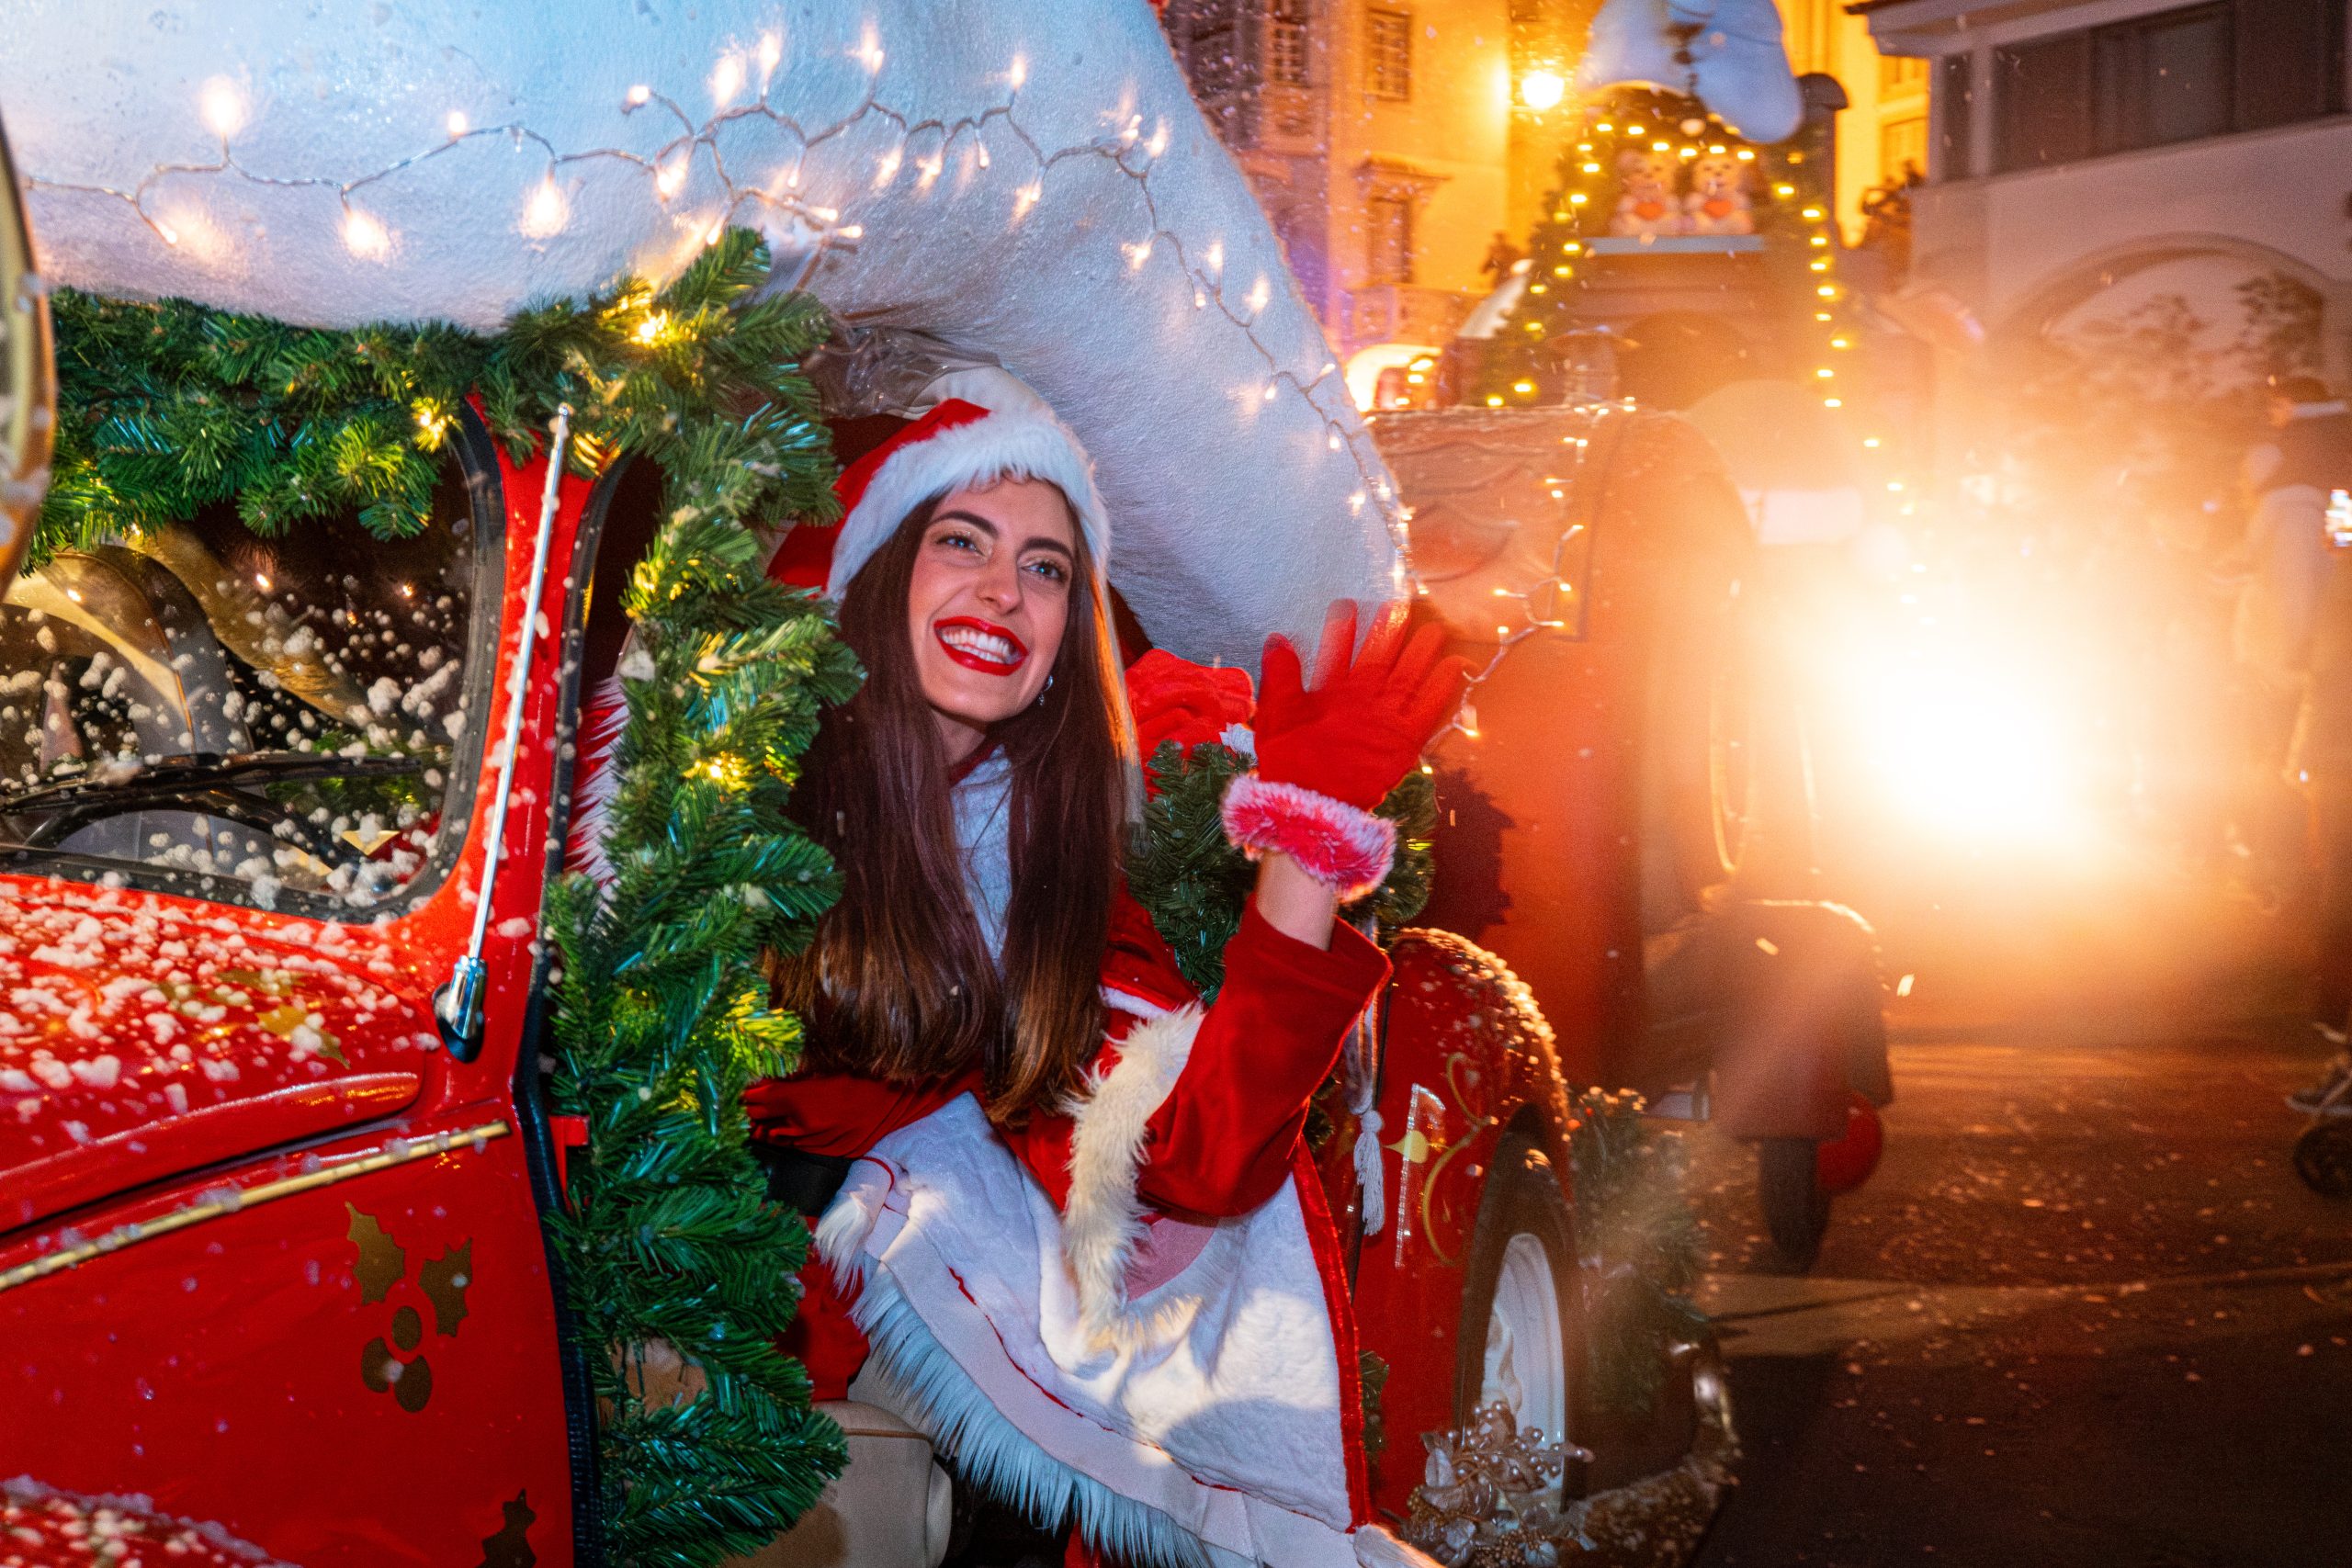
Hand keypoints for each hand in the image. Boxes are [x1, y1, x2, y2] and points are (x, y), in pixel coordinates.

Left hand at [1254, 600, 1469, 809]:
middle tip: (1402, 605)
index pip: (1339, 652)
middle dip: (1392, 632)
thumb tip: (1276, 638)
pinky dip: (1442, 687)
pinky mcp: (1403, 739)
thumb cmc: (1287, 761)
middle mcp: (1360, 700)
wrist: (1307, 804)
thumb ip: (1280, 675)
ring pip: (1408, 675)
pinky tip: (1454, 664)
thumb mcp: (1276, 712)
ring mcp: (1383, 717)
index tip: (1348, 604)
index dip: (1344, 629)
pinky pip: (1428, 708)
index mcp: (1329, 692)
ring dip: (1421, 652)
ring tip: (1433, 626)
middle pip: (1381, 658)